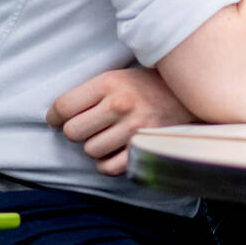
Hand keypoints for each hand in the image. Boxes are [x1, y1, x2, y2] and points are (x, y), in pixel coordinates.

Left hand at [46, 66, 192, 175]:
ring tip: (106, 136)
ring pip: (91, 151)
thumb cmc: (148, 85)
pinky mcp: (145, 147)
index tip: (56, 120)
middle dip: (76, 132)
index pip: (64, 106)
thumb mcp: (118, 76)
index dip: (54, 116)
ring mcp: (134, 128)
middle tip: (87, 127)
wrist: (191, 93)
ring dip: (94, 147)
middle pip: (72, 132)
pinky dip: (106, 164)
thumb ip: (91, 92)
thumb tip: (58, 115)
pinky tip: (113, 152)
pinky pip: (109, 168)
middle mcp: (120, 105)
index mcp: (109, 83)